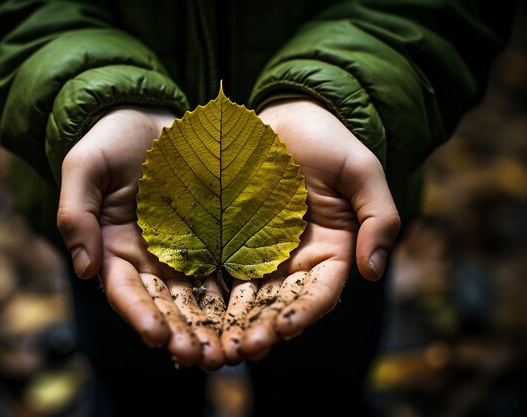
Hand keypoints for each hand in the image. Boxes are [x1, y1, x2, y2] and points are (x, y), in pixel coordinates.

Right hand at [56, 107, 225, 369]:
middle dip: (183, 333)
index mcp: (114, 249)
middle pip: (165, 305)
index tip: (157, 336)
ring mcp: (183, 252)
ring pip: (199, 298)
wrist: (151, 118)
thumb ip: (77, 214)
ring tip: (232, 350)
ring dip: (213, 327)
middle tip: (204, 358)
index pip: (125, 291)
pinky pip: (227, 270)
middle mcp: (149, 260)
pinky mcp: (213, 239)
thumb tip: (84, 269)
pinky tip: (254, 314)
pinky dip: (238, 295)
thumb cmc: (111, 139)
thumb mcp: (85, 167)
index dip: (140, 314)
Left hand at [221, 99, 400, 362]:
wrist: (284, 116)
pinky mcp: (227, 240)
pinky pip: (216, 271)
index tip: (286, 328)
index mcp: (330, 252)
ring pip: (245, 297)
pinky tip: (189, 313)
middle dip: (261, 330)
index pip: (320, 292)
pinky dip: (206, 295)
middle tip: (240, 351)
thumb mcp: (361, 171)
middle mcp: (293, 261)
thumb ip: (378, 217)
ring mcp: (258, 253)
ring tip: (213, 346)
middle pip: (278, 305)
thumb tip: (375, 271)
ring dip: (230, 324)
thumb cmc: (328, 140)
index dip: (305, 312)